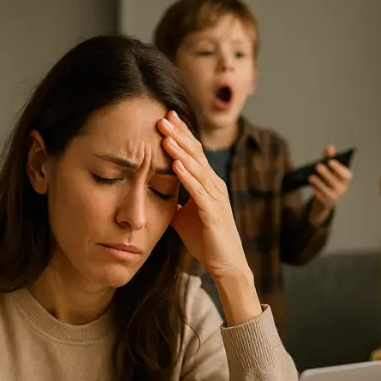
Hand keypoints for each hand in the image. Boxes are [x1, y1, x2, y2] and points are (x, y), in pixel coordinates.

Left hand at [157, 111, 247, 282]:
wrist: (225, 265)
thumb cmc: (205, 240)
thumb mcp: (184, 215)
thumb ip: (174, 199)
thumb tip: (155, 190)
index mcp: (208, 184)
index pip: (194, 153)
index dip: (181, 134)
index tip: (166, 117)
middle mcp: (215, 186)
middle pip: (196, 154)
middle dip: (179, 134)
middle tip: (163, 116)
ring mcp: (216, 198)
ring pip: (197, 168)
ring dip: (180, 151)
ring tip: (165, 135)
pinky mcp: (214, 213)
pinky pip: (198, 191)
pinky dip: (187, 177)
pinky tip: (175, 165)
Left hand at [308, 144, 351, 224]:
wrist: (324, 199)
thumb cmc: (327, 179)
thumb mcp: (328, 169)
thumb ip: (329, 157)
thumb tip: (329, 146)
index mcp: (345, 178)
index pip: (345, 173)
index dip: (338, 167)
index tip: (330, 160)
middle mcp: (343, 188)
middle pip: (335, 181)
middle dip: (326, 173)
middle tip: (317, 165)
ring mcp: (335, 197)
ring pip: (327, 190)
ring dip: (319, 183)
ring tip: (311, 176)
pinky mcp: (327, 203)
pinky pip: (321, 197)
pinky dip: (316, 190)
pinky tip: (311, 185)